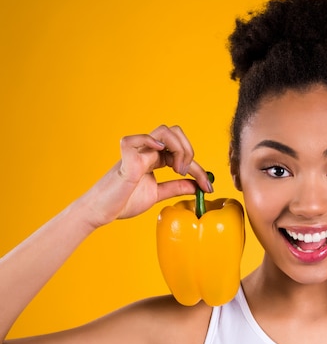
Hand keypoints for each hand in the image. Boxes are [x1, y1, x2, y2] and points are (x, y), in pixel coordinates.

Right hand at [81, 125, 212, 227]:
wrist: (101, 212)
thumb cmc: (123, 201)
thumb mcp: (157, 194)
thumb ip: (175, 188)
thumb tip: (196, 186)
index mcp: (154, 159)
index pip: (182, 154)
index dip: (199, 170)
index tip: (208, 188)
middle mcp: (146, 152)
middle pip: (175, 133)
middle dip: (190, 151)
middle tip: (187, 174)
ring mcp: (135, 153)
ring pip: (163, 131)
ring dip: (179, 148)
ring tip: (177, 170)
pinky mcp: (124, 159)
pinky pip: (134, 140)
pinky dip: (149, 141)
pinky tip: (160, 153)